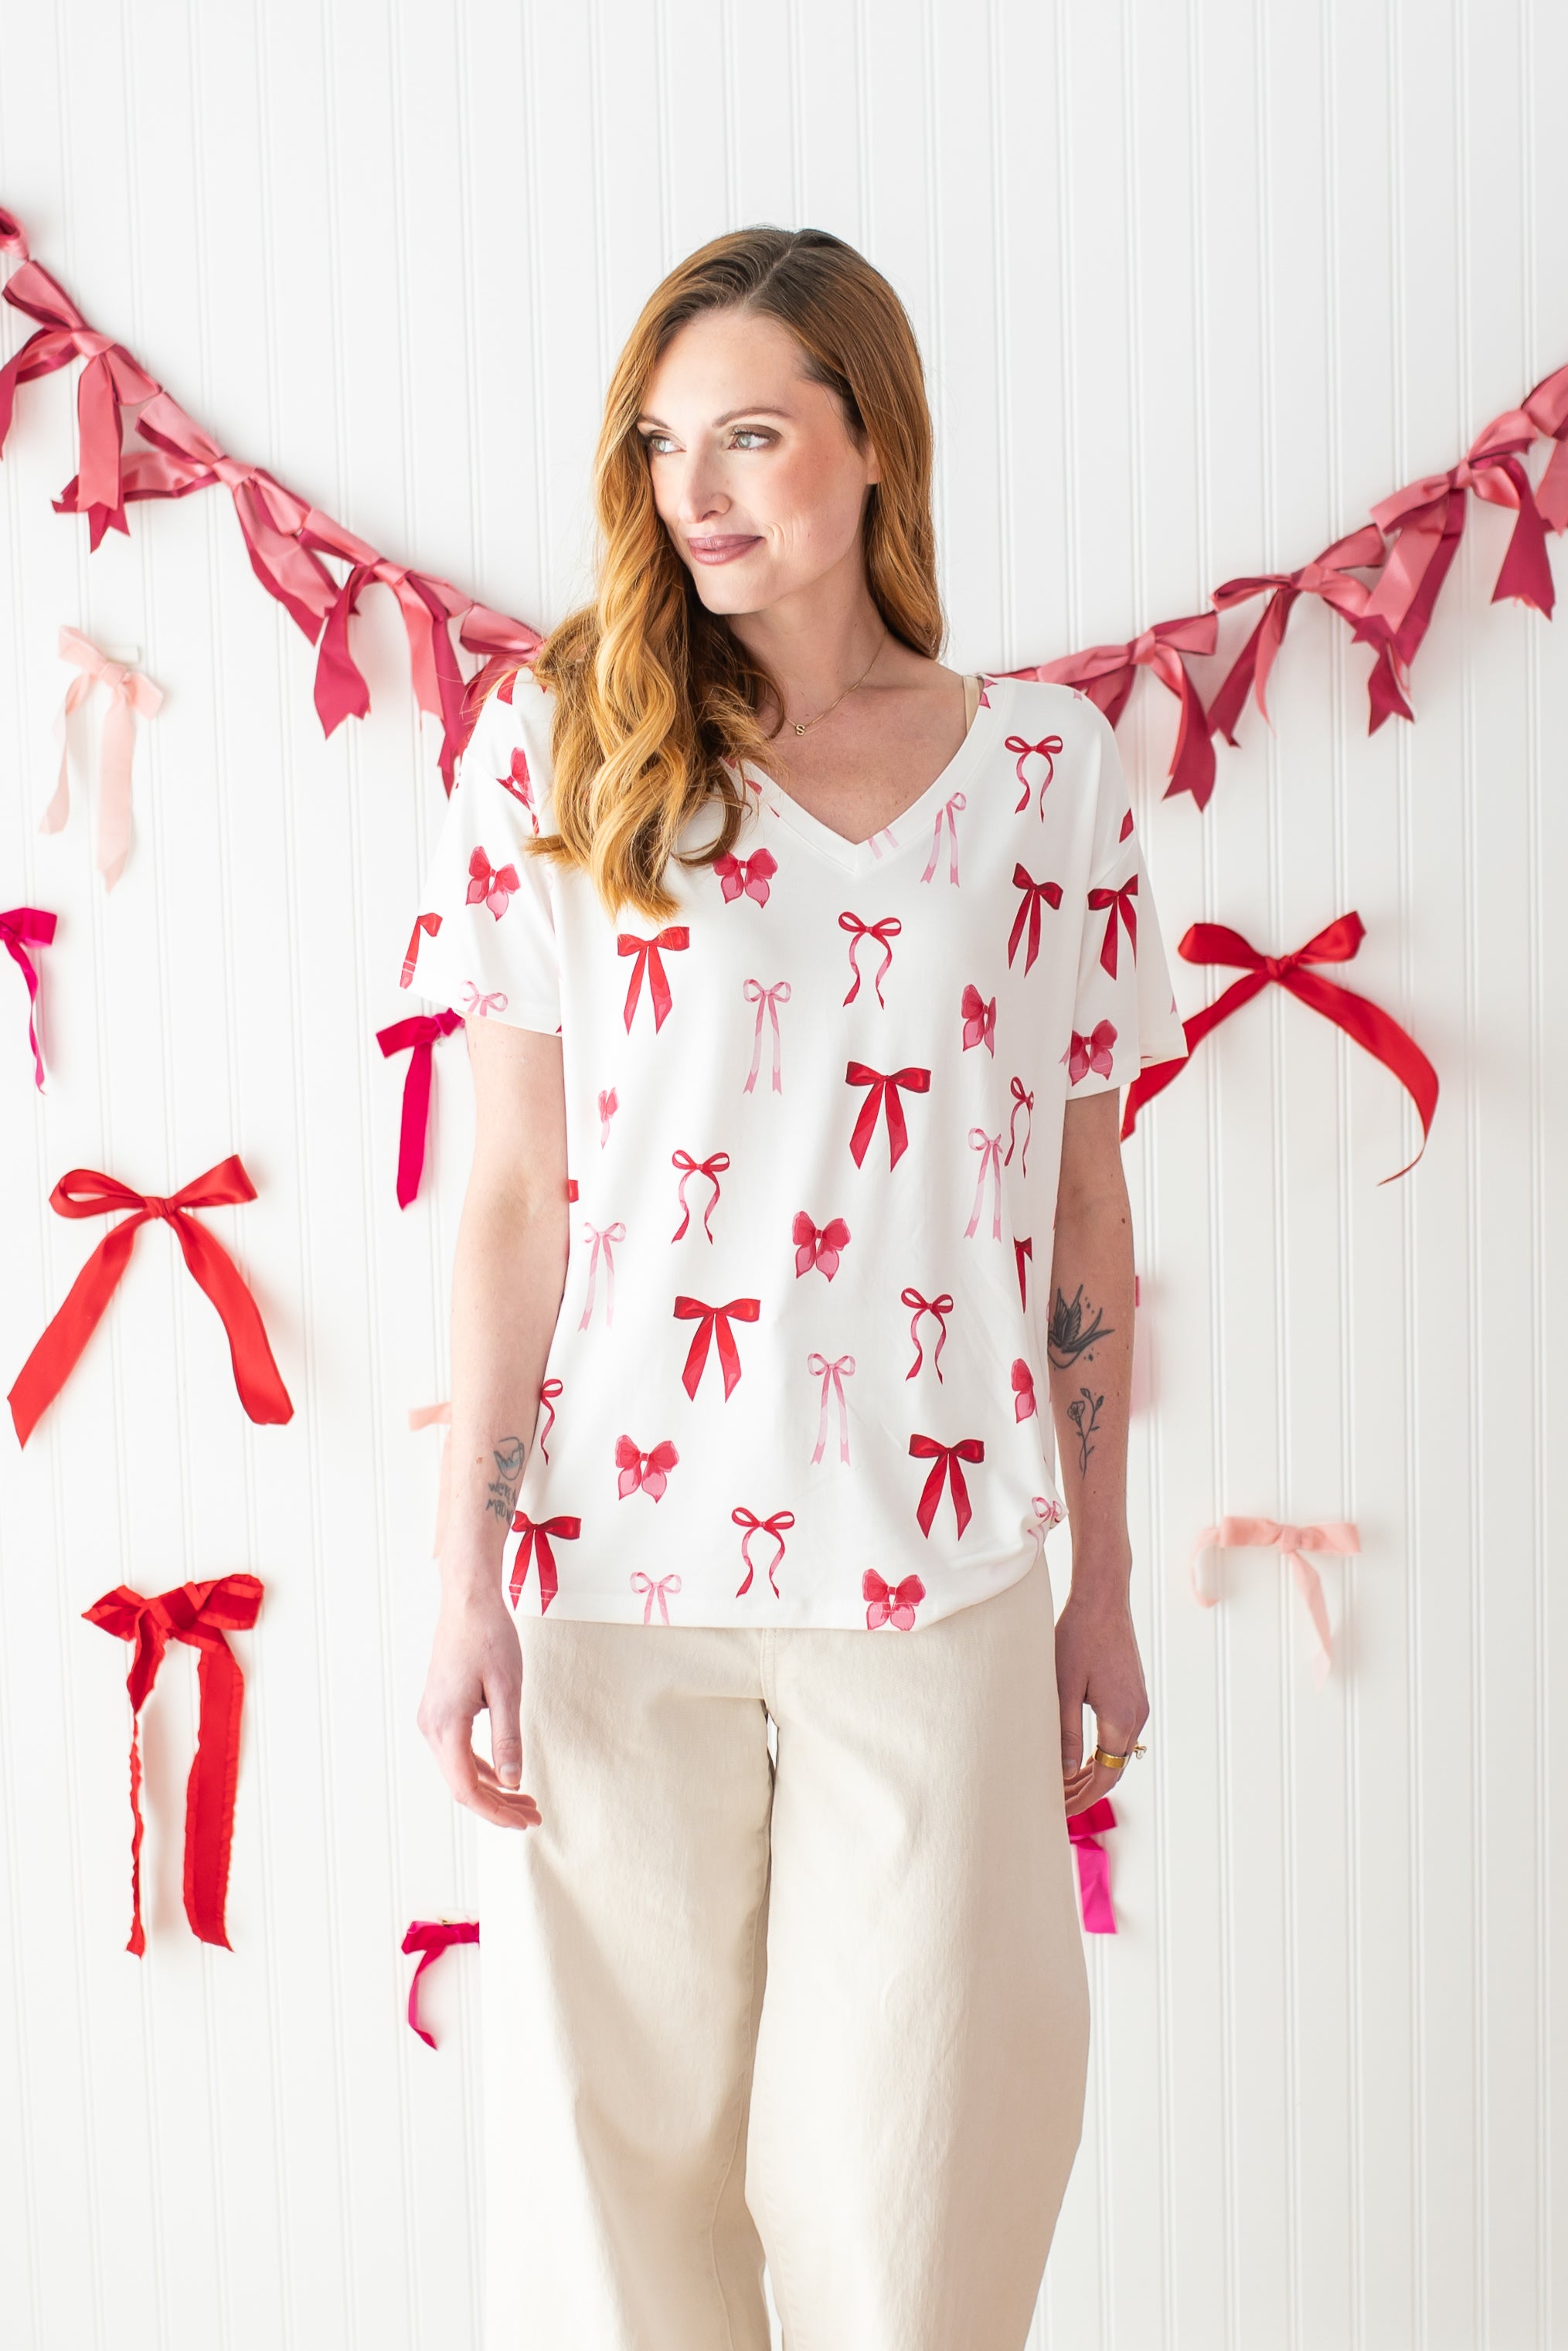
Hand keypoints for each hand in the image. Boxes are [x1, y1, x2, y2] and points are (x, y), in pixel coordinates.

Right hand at [417, 1582, 542, 1829]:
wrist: (468, 1601)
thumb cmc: (489, 1637)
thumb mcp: (507, 1689)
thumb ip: (507, 1738)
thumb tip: (512, 1781)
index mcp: (446, 1724)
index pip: (466, 1788)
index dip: (495, 1811)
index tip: (525, 1821)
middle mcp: (432, 1726)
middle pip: (462, 1784)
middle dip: (498, 1804)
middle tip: (533, 1815)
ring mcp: (432, 1718)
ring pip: (459, 1770)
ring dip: (492, 1788)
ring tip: (526, 1800)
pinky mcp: (440, 1710)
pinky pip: (458, 1752)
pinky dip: (482, 1768)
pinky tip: (506, 1774)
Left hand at [1055, 1578, 1147, 1816]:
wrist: (1103, 1599)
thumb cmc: (1077, 1637)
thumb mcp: (1063, 1687)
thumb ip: (1064, 1733)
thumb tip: (1063, 1774)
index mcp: (1119, 1719)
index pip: (1104, 1777)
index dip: (1081, 1798)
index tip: (1057, 1811)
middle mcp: (1136, 1716)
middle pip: (1113, 1769)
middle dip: (1085, 1790)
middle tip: (1055, 1804)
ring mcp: (1138, 1705)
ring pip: (1117, 1754)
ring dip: (1092, 1772)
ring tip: (1063, 1786)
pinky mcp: (1134, 1695)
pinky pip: (1119, 1736)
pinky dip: (1100, 1752)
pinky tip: (1079, 1758)